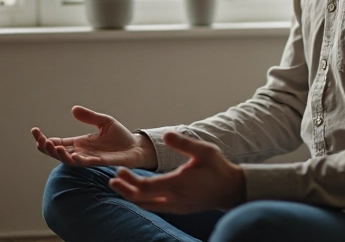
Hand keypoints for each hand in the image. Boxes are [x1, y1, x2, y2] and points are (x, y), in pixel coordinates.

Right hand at [31, 105, 157, 168]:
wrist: (136, 147)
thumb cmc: (120, 136)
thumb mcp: (104, 122)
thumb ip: (89, 116)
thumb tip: (73, 109)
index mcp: (79, 143)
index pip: (58, 142)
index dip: (44, 139)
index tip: (34, 131)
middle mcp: (81, 152)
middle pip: (58, 152)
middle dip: (46, 147)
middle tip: (39, 140)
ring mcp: (89, 159)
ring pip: (68, 160)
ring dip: (58, 154)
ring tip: (51, 146)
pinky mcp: (99, 163)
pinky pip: (84, 163)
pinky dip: (76, 159)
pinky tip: (70, 154)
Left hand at [109, 132, 245, 213]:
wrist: (232, 190)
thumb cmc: (218, 168)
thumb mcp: (204, 151)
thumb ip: (184, 143)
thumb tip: (165, 134)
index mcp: (178, 184)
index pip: (146, 187)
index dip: (130, 180)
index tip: (119, 171)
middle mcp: (174, 199)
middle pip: (142, 199)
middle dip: (125, 190)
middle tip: (112, 180)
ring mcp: (176, 207)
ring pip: (147, 205)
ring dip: (132, 196)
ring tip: (120, 185)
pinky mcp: (179, 209)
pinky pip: (155, 207)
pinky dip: (142, 200)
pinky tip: (137, 192)